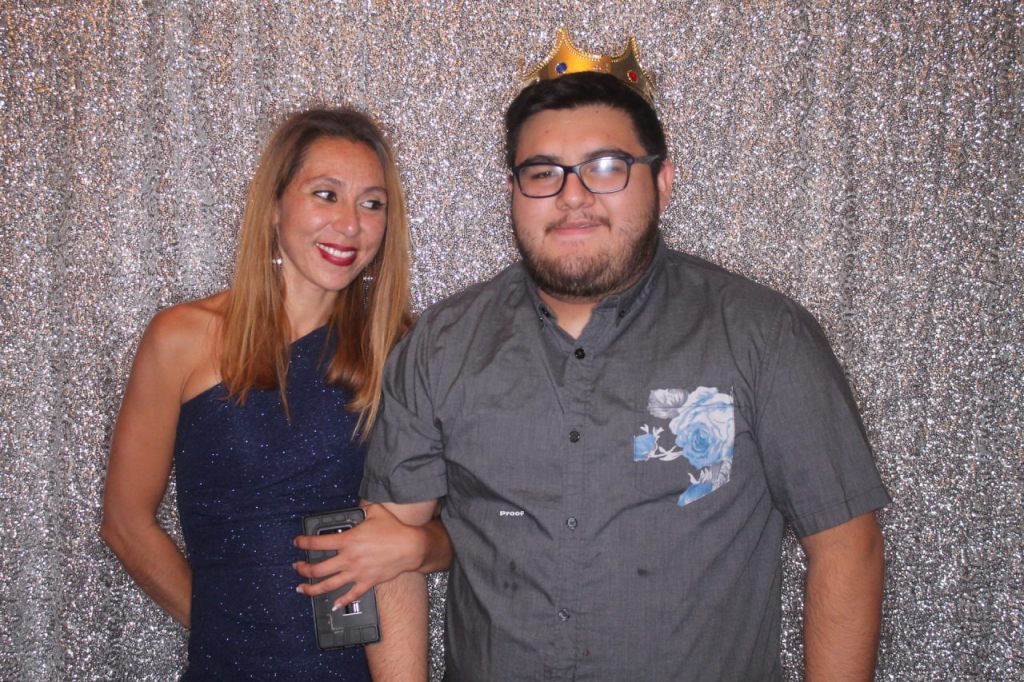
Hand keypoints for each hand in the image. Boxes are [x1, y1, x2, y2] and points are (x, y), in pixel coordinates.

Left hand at [292, 503, 426, 609]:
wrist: (410, 547)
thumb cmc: (394, 529)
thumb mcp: (376, 512)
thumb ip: (363, 508)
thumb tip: (359, 507)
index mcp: (348, 540)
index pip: (317, 543)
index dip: (303, 543)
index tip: (297, 543)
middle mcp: (348, 558)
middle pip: (317, 569)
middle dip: (302, 569)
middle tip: (297, 567)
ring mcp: (356, 573)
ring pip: (328, 585)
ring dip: (311, 588)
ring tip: (301, 588)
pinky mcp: (366, 582)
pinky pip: (351, 595)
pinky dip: (341, 601)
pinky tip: (334, 604)